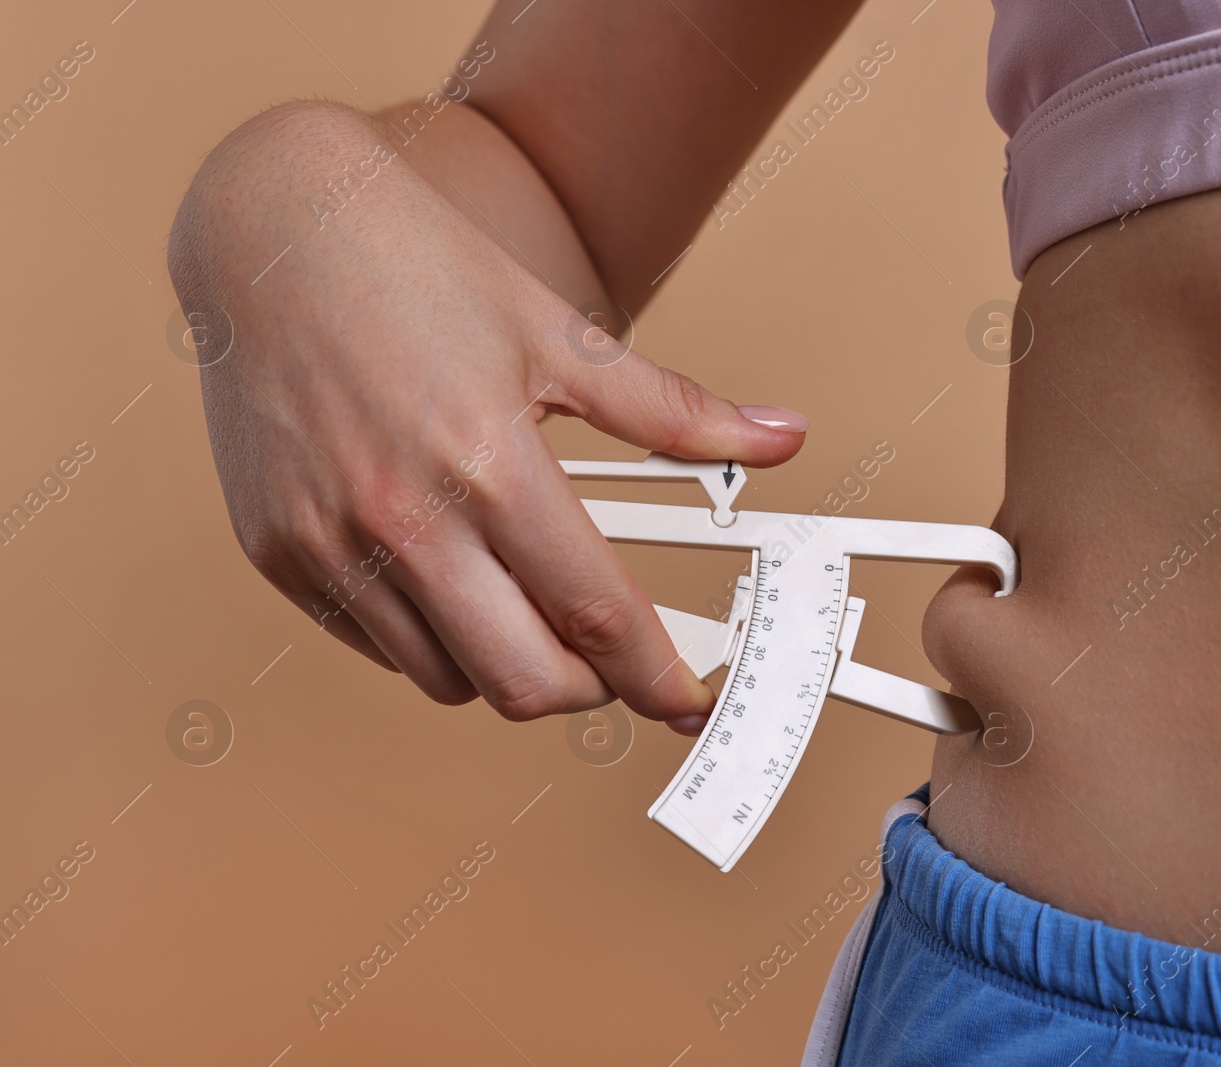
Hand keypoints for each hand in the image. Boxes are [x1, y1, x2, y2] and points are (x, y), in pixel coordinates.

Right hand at [168, 101, 806, 732]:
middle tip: (611, 653)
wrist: (272, 228)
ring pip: (448, 681)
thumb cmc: (416, 269)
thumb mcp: (563, 336)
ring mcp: (329, 546)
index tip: (685, 697)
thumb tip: (784, 438)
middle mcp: (403, 519)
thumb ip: (678, 412)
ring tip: (525, 596)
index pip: (597, 615)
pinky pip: (375, 646)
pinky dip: (430, 636)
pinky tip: (449, 575)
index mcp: (489, 464)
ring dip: (506, 663)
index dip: (656, 674)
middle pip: (524, 684)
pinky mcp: (278, 555)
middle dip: (589, 687)